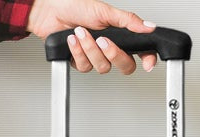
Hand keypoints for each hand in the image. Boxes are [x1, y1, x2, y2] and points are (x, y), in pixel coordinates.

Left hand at [26, 0, 158, 73]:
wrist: (51, 12)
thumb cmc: (76, 7)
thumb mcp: (105, 11)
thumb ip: (128, 21)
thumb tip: (148, 27)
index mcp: (120, 35)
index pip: (140, 51)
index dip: (147, 59)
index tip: (148, 64)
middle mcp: (109, 48)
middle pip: (124, 65)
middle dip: (113, 54)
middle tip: (103, 41)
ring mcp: (95, 56)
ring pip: (102, 67)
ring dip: (90, 49)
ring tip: (81, 32)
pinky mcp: (80, 62)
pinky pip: (84, 66)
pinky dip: (77, 52)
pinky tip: (73, 40)